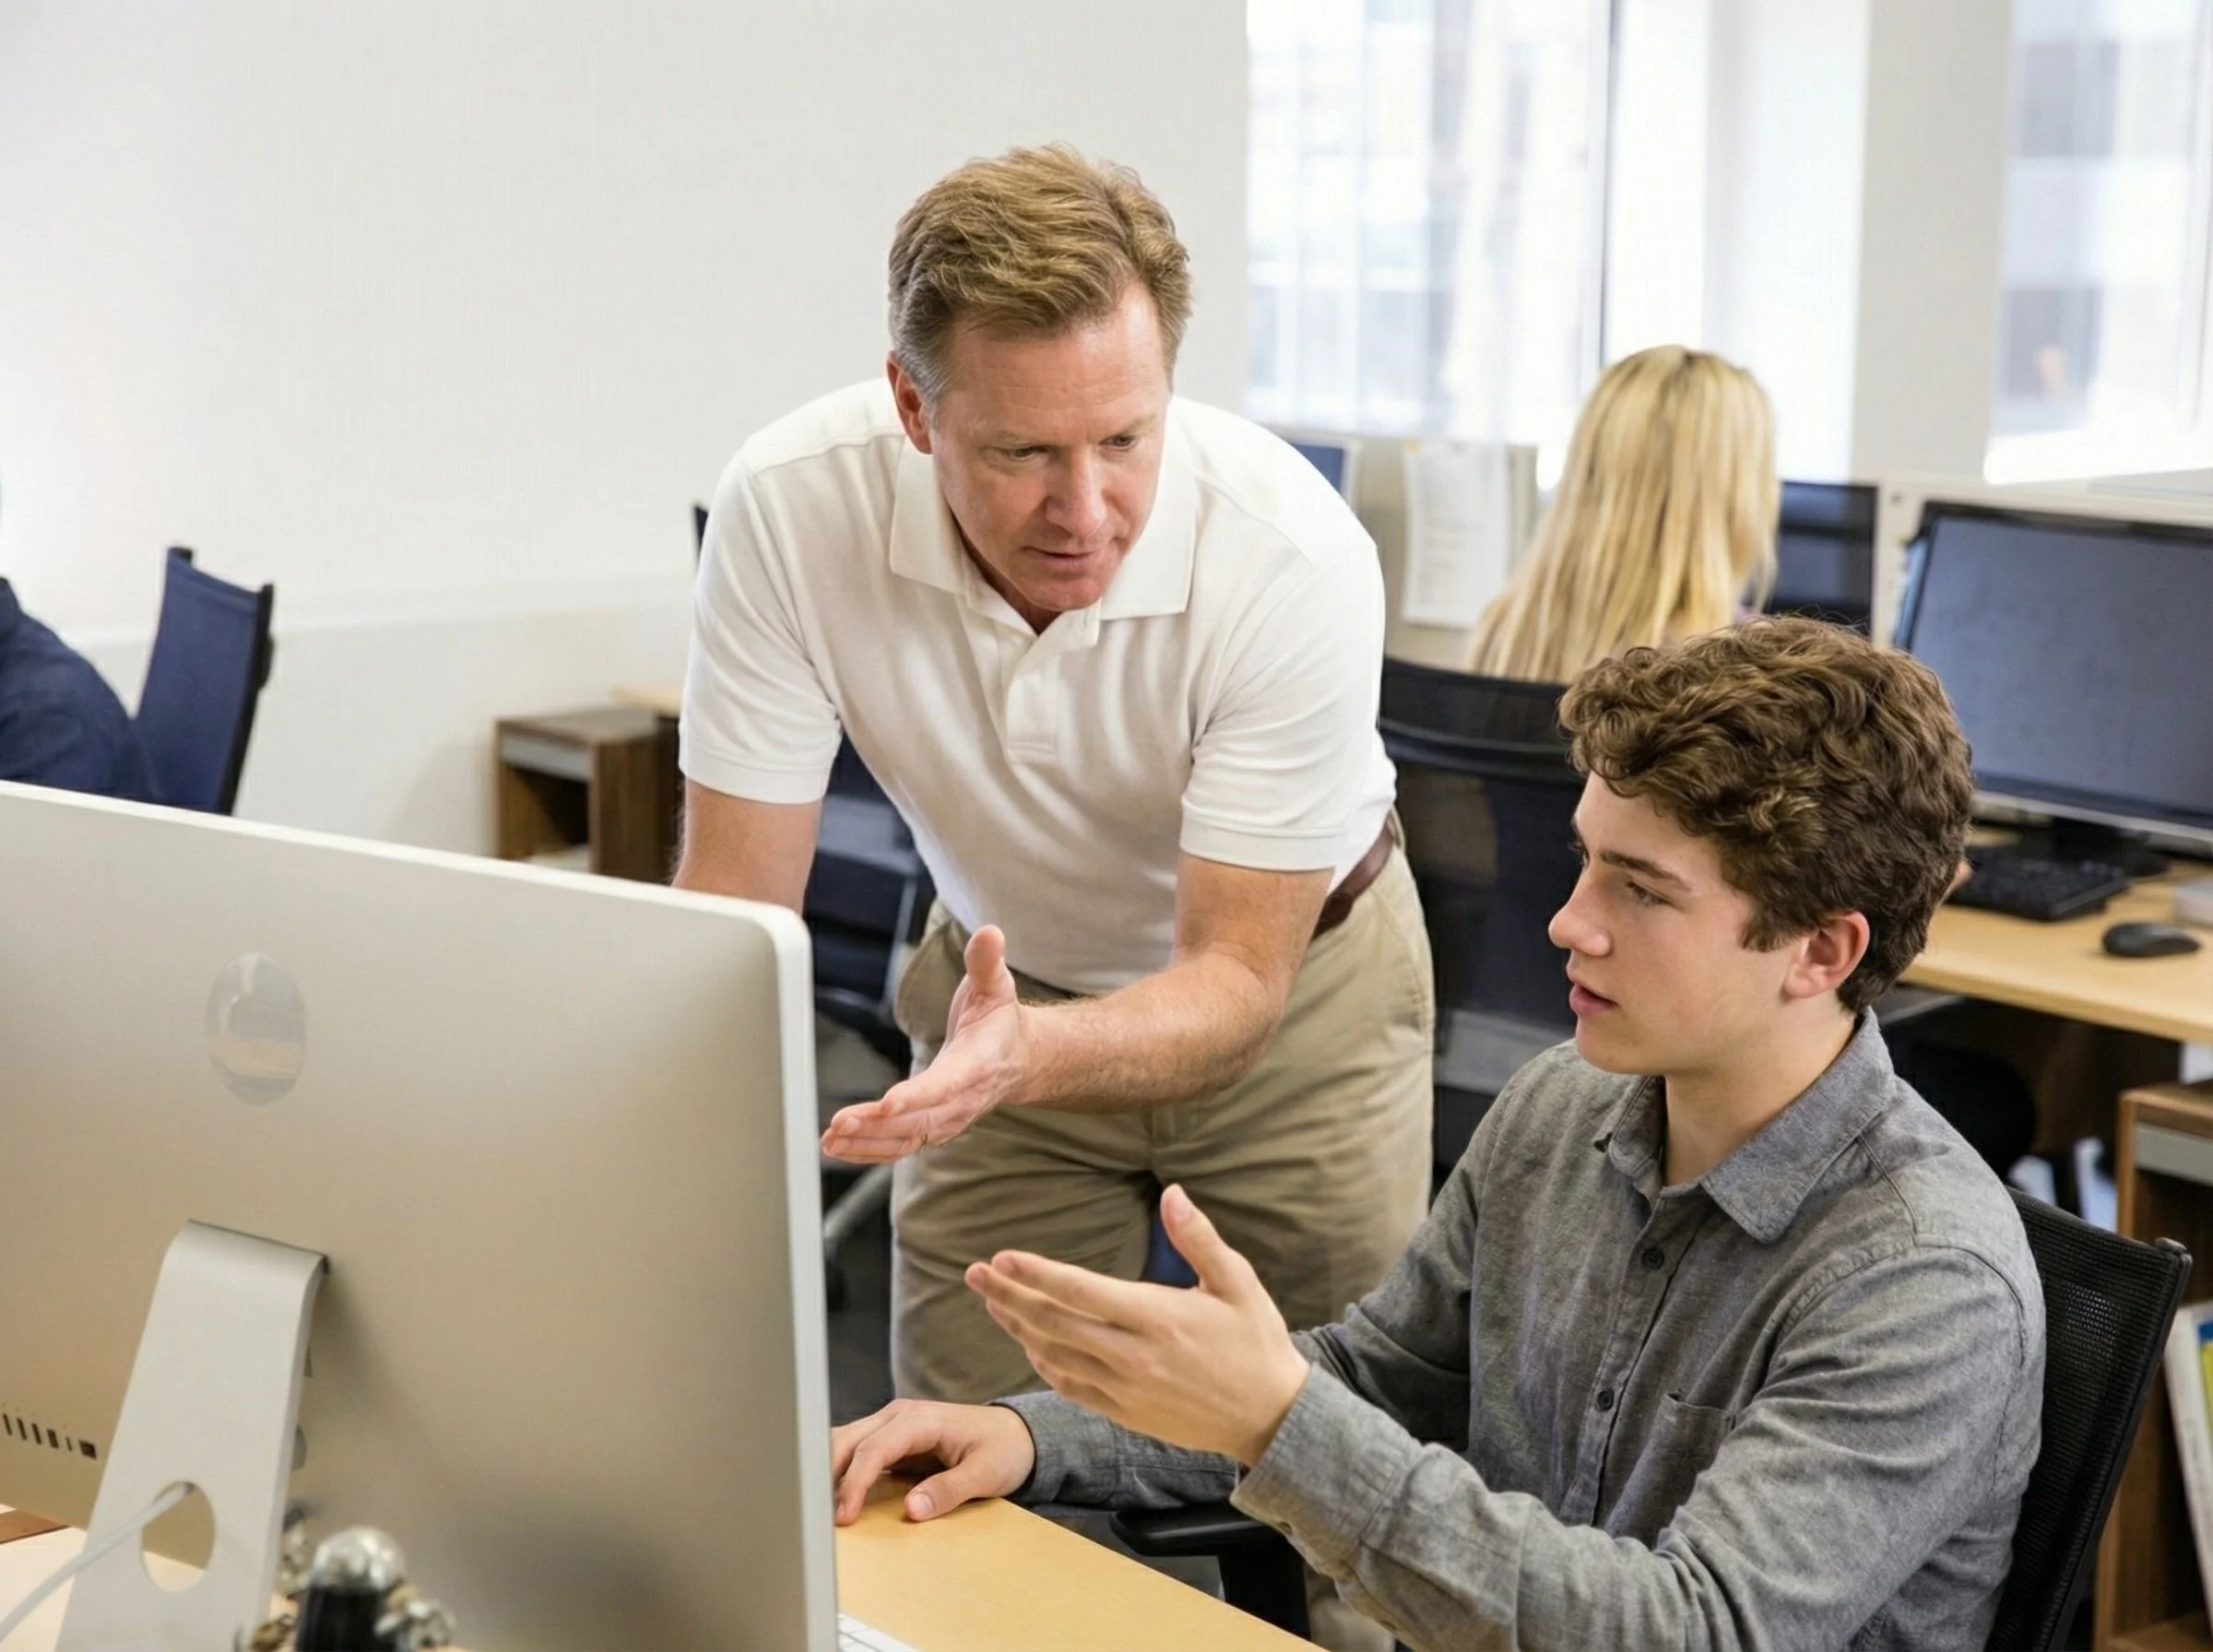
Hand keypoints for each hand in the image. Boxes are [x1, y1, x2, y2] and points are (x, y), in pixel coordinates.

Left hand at [822, 925, 1027, 1161]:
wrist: (1016, 1058)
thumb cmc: (998, 1020)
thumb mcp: (996, 985)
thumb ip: (986, 962)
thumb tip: (990, 933)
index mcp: (978, 1064)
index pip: (947, 1084)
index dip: (917, 1097)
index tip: (886, 1103)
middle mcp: (963, 1099)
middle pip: (919, 1120)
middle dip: (877, 1125)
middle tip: (839, 1124)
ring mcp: (948, 1119)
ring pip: (906, 1139)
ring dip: (867, 1143)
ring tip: (831, 1140)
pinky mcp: (932, 1127)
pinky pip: (901, 1146)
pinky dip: (869, 1150)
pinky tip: (839, 1148)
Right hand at [829, 1398, 1035, 1524]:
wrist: (1017, 1434)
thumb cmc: (1003, 1449)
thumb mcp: (986, 1473)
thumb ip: (949, 1490)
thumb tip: (912, 1509)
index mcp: (920, 1419)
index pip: (874, 1449)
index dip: (854, 1482)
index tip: (842, 1515)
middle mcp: (899, 1416)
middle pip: (847, 1440)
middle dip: (826, 1474)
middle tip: (816, 1515)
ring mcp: (892, 1425)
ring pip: (845, 1442)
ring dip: (827, 1471)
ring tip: (815, 1507)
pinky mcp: (891, 1439)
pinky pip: (856, 1452)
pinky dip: (840, 1471)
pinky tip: (830, 1495)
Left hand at [965, 1184, 1310, 1465]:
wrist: (1271, 1417)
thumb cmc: (1257, 1342)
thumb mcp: (1238, 1282)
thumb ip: (1200, 1238)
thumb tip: (1173, 1194)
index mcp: (1158, 1318)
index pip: (1081, 1291)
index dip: (1036, 1273)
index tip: (1003, 1256)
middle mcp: (1134, 1357)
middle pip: (1054, 1323)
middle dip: (1009, 1295)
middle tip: (976, 1273)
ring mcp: (1126, 1389)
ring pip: (1055, 1356)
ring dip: (1018, 1327)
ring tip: (993, 1300)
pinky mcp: (1125, 1413)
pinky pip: (1070, 1387)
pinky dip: (1043, 1362)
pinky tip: (1029, 1341)